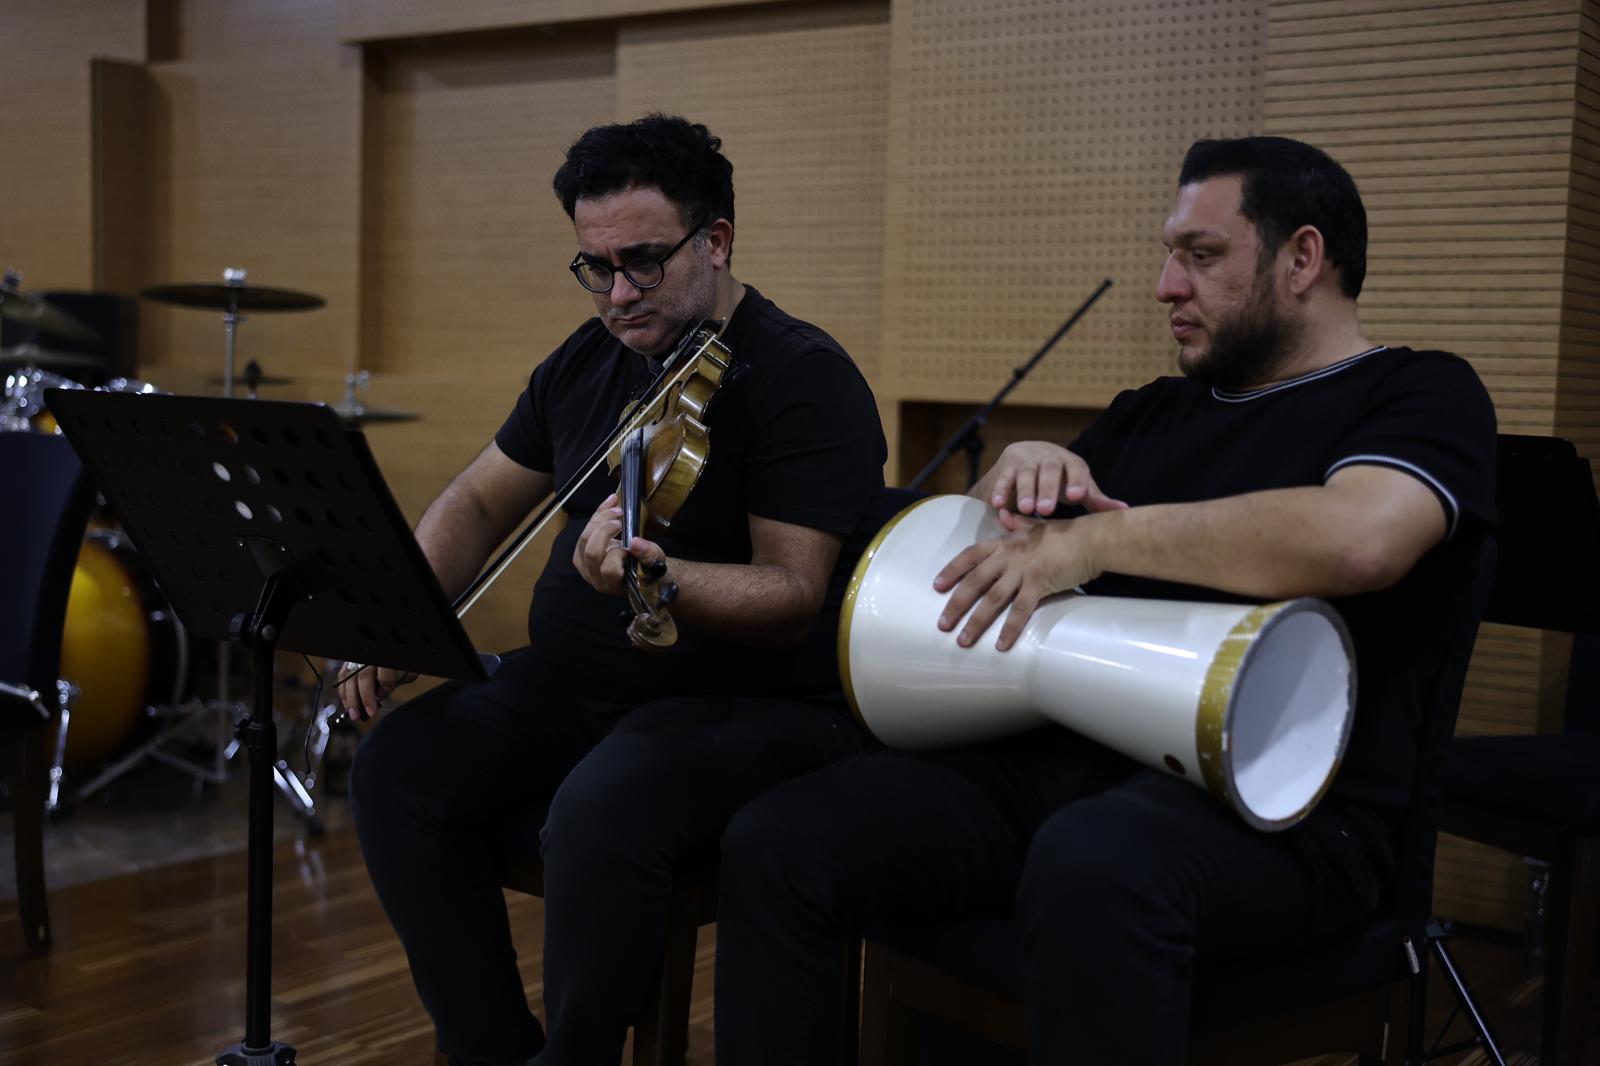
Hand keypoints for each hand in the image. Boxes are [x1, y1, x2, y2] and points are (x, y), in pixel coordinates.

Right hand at [334, 661, 416, 721]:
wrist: (392, 648)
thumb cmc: (398, 662)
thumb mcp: (405, 669)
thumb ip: (397, 679)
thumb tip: (382, 693)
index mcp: (385, 656)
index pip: (384, 671)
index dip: (386, 684)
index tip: (386, 692)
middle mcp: (369, 655)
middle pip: (363, 675)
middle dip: (365, 697)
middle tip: (370, 712)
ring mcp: (357, 658)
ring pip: (348, 677)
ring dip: (350, 698)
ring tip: (355, 714)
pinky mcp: (349, 661)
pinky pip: (342, 676)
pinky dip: (344, 692)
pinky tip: (348, 705)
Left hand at [573, 492, 667, 595]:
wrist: (641, 570)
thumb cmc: (649, 568)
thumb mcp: (656, 561)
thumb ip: (648, 554)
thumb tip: (635, 542)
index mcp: (614, 584)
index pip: (609, 569)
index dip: (619, 553)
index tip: (633, 540)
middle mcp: (595, 579)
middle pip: (592, 552)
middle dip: (605, 530)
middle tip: (621, 515)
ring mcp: (584, 567)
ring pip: (583, 540)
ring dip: (599, 519)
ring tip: (616, 507)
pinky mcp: (580, 555)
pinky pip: (583, 532)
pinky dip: (596, 516)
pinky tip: (610, 504)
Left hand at [932, 512, 1102, 650]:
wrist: (1092, 538)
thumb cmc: (1066, 533)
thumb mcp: (1036, 525)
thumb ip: (1017, 523)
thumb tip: (1003, 515)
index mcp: (1005, 542)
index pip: (970, 555)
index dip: (952, 571)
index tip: (936, 586)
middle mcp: (1009, 556)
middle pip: (974, 581)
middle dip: (956, 604)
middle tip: (942, 624)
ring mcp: (1023, 569)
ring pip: (992, 599)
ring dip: (976, 622)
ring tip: (963, 641)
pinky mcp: (1040, 583)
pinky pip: (1020, 610)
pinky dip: (1010, 629)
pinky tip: (1001, 645)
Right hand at [971, 442, 1126, 516]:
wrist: (1026, 458)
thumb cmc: (1060, 479)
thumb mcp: (1077, 487)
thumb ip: (1096, 499)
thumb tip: (1125, 509)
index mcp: (1070, 462)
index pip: (1077, 468)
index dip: (1077, 480)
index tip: (1078, 496)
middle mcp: (1048, 456)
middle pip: (1049, 469)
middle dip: (1047, 489)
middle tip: (1046, 510)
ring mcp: (1026, 459)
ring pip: (1025, 473)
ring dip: (1024, 491)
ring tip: (1025, 509)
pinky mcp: (1007, 465)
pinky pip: (1003, 478)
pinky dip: (1000, 490)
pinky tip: (998, 504)